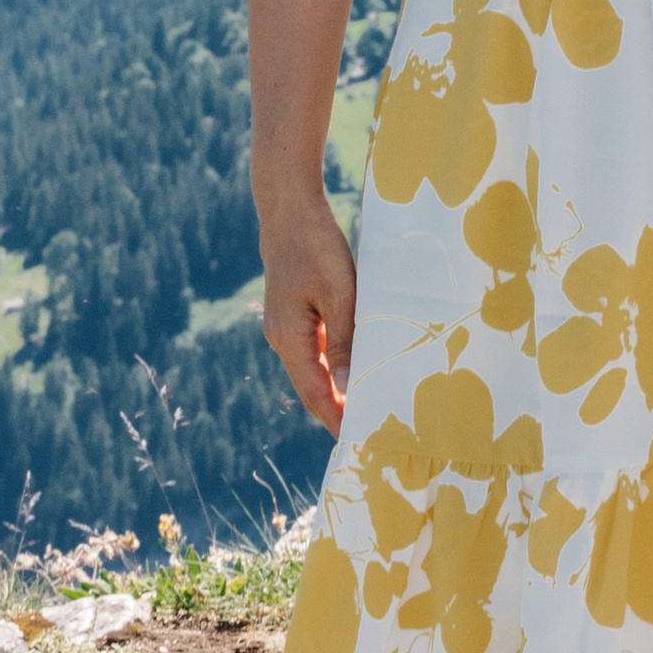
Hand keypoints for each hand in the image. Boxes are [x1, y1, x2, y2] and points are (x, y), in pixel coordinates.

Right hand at [260, 189, 357, 432]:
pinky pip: (314, 350)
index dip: (335, 419)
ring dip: (337, 389)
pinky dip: (333, 366)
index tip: (358, 441)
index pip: (314, 394)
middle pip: (312, 387)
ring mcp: (285, 327)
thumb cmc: (316, 248)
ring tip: (369, 405)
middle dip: (337, 410)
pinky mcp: (293, 315)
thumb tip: (343, 390)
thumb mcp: (339, 294)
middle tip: (370, 430)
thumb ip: (342, 343)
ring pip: (313, 370)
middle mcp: (282, 339)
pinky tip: (354, 368)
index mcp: (289, 338)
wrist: (290, 210)